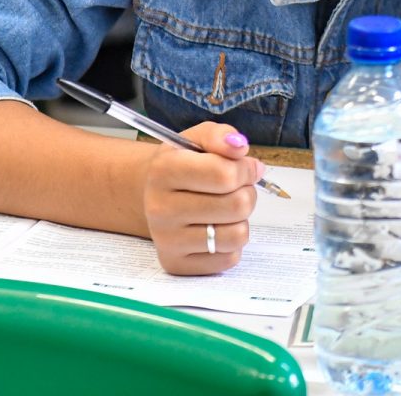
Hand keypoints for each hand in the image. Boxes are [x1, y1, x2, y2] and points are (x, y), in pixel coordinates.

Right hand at [143, 122, 263, 274]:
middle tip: (235, 188)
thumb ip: (220, 136)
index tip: (242, 166)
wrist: (154, 194)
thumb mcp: (197, 139)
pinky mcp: (176, 264)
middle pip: (237, 205)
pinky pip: (229, 259)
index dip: (245, 169)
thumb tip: (240, 148)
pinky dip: (230, 244)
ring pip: (237, 235)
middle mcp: (160, 208)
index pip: (225, 175)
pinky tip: (215, 229)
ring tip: (225, 208)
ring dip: (241, 220)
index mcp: (164, 170)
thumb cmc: (183, 164)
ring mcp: (166, 240)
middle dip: (246, 193)